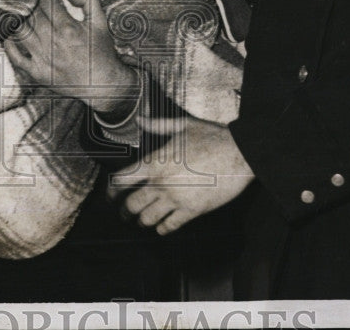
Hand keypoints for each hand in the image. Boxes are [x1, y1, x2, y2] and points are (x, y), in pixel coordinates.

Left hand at [3, 0, 137, 114]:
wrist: (103, 83)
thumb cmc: (101, 52)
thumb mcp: (100, 22)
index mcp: (67, 28)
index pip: (45, 2)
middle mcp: (53, 42)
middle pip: (31, 15)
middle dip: (27, 4)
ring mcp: (43, 58)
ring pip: (21, 32)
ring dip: (16, 20)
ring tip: (14, 13)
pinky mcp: (38, 73)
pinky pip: (17, 58)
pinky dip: (9, 46)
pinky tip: (7, 36)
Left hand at [107, 116, 254, 234]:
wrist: (239, 153)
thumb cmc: (212, 136)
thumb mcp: (183, 125)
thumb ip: (158, 125)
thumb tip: (141, 120)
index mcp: (155, 162)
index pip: (122, 180)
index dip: (111, 190)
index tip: (110, 195)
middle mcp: (161, 183)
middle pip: (131, 204)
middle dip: (124, 211)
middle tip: (123, 213)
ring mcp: (176, 198)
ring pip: (148, 218)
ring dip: (141, 221)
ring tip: (140, 221)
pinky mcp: (192, 211)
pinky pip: (170, 226)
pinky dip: (162, 229)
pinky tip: (161, 227)